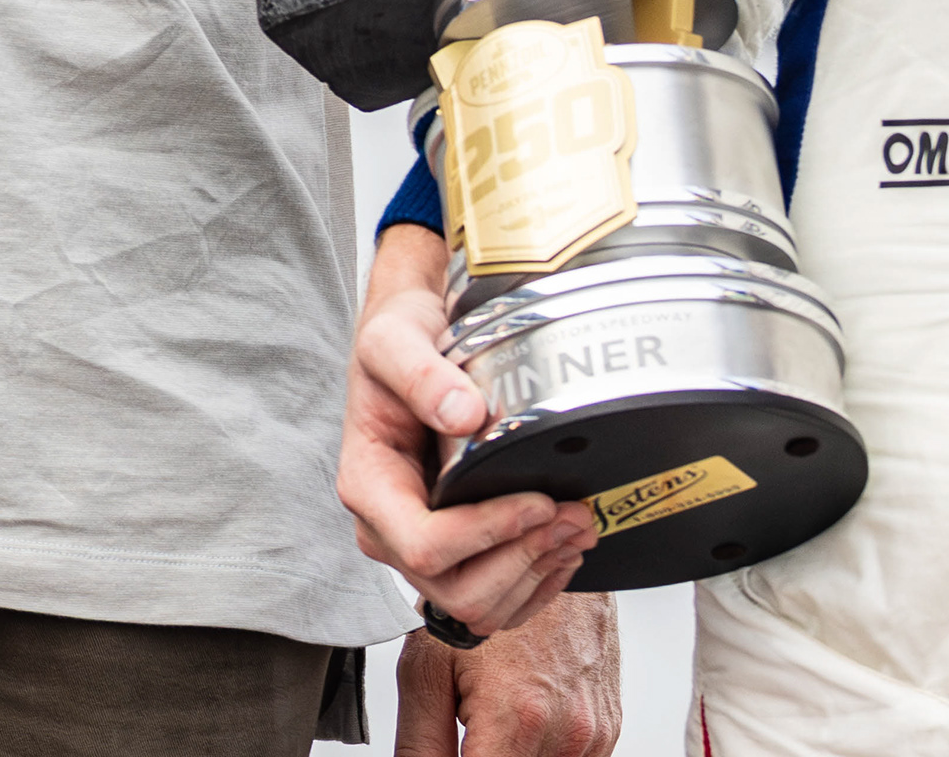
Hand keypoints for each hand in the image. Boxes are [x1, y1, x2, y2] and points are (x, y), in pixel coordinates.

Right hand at [341, 228, 594, 633]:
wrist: (409, 345)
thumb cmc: (397, 344)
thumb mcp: (394, 339)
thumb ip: (422, 374)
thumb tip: (464, 414)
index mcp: (369, 487)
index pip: (426, 545)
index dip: (489, 532)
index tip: (539, 500)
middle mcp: (390, 530)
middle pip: (456, 590)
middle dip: (522, 559)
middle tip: (574, 516)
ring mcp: (421, 549)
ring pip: (478, 608)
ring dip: (536, 575)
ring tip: (579, 528)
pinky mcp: (454, 554)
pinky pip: (495, 602)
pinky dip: (537, 585)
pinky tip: (564, 549)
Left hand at [395, 593, 621, 756]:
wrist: (553, 553)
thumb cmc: (493, 600)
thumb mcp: (430, 667)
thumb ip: (419, 744)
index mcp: (519, 718)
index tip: (452, 747)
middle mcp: (566, 732)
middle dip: (484, 754)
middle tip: (469, 725)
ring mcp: (592, 735)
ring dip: (511, 753)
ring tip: (497, 711)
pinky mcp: (606, 732)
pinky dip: (539, 749)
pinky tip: (524, 713)